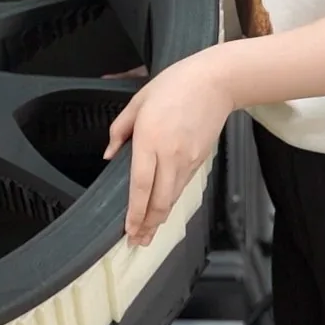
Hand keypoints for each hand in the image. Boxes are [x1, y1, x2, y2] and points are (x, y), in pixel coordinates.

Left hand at [103, 53, 233, 246]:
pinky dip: (171, 202)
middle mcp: (170, 155)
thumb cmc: (174, 86)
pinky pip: (182, 186)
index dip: (135, 212)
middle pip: (158, 200)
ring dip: (159, 219)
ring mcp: (188, 159)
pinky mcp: (200, 160)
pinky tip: (163, 210)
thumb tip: (109, 155)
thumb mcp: (137, 102)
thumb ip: (119, 130)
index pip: (140, 185)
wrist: (215, 82)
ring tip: (148, 234)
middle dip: (147, 225)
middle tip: (136, 242)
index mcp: (150, 139)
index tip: (128, 229)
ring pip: (172, 198)